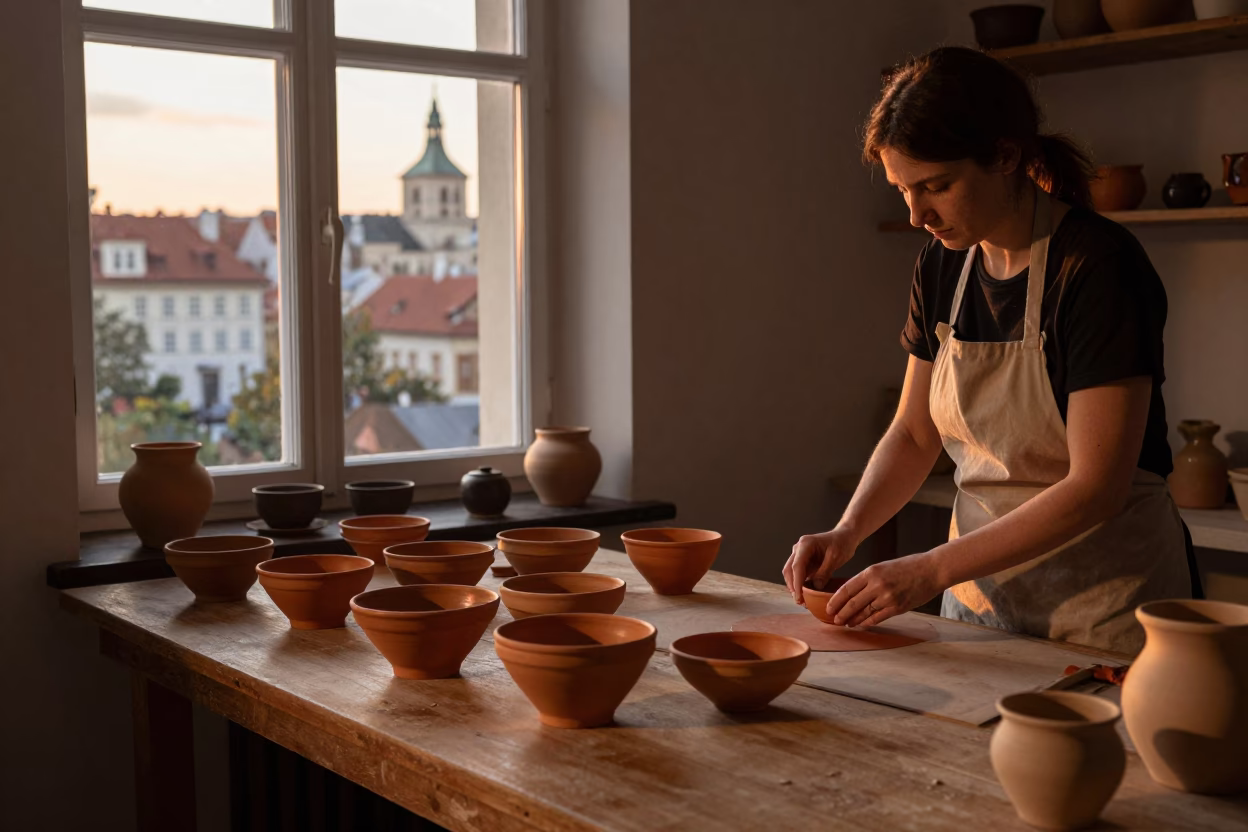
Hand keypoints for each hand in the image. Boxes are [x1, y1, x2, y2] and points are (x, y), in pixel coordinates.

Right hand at [782, 528, 858, 604]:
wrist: (845, 536)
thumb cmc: (841, 543)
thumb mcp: (835, 558)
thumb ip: (825, 572)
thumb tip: (815, 587)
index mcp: (805, 544)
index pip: (797, 566)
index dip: (796, 583)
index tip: (799, 597)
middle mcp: (798, 548)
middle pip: (789, 570)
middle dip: (793, 587)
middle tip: (800, 602)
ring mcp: (799, 554)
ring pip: (791, 573)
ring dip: (794, 586)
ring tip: (803, 600)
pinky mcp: (803, 561)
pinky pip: (798, 574)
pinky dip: (799, 584)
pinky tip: (805, 593)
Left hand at [824, 553, 944, 627]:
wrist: (932, 570)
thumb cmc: (908, 566)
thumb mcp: (884, 567)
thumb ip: (869, 579)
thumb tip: (853, 593)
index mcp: (871, 572)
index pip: (846, 588)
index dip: (835, 600)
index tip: (828, 607)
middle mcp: (877, 585)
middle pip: (852, 603)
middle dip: (841, 613)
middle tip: (834, 619)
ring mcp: (887, 597)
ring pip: (864, 612)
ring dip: (853, 619)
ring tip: (846, 623)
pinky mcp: (898, 607)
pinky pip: (877, 618)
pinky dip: (867, 622)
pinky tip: (861, 625)